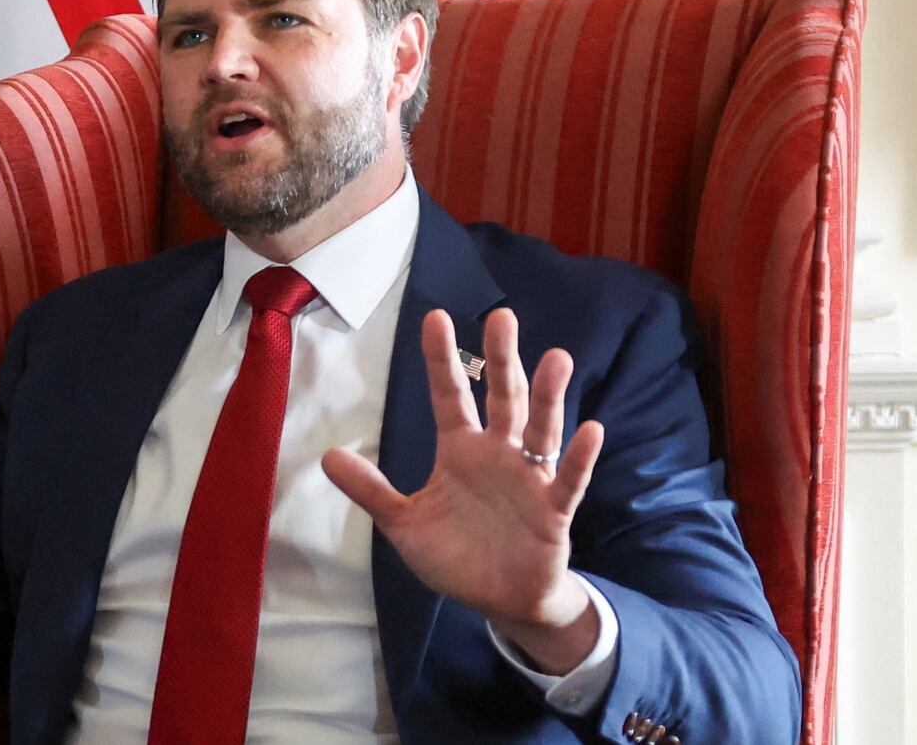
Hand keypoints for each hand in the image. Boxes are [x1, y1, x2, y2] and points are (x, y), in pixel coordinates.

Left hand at [322, 308, 604, 673]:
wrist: (498, 600)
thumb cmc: (455, 555)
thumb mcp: (405, 523)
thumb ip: (371, 490)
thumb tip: (326, 457)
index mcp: (459, 450)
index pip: (449, 396)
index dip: (442, 359)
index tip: (436, 317)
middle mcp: (497, 454)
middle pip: (500, 398)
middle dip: (500, 360)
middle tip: (502, 317)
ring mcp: (529, 479)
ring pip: (539, 430)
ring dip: (548, 396)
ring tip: (556, 359)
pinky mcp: (553, 510)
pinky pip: (567, 481)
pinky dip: (578, 458)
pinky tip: (589, 430)